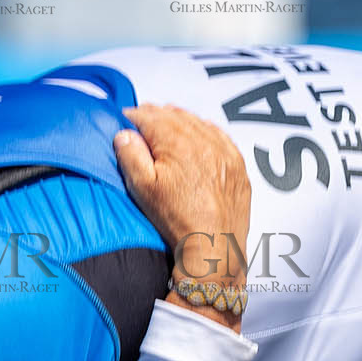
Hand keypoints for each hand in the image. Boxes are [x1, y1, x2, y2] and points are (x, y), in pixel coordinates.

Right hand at [114, 104, 250, 331]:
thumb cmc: (177, 219)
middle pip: (175, 116)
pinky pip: (219, 135)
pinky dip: (204, 130)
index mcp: (178, 143)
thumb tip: (124, 134)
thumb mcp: (143, 189)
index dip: (135, 116)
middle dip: (156, 115)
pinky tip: (197, 135)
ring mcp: (224, 150)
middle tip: (142, 118)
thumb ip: (131, 157)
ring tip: (166, 123)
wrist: (214, 244)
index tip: (125, 117)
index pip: (151, 117)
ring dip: (180, 120)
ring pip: (198, 122)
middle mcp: (204, 140)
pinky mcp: (237, 163)